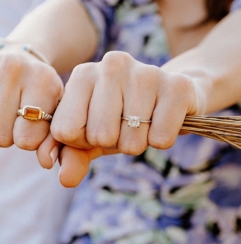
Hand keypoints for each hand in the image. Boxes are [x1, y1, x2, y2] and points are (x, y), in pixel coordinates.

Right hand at [0, 46, 62, 157]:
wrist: (18, 57)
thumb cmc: (38, 93)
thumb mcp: (54, 113)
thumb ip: (54, 141)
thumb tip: (46, 162)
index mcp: (43, 80)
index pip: (27, 139)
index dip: (27, 141)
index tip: (29, 125)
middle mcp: (13, 69)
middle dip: (6, 136)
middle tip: (11, 117)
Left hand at [46, 51, 199, 186]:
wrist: (171, 97)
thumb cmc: (123, 117)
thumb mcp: (91, 135)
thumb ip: (72, 155)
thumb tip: (65, 179)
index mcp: (83, 74)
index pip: (66, 131)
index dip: (83, 141)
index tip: (98, 126)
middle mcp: (111, 65)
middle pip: (99, 136)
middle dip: (113, 142)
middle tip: (125, 125)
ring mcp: (145, 72)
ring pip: (130, 140)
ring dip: (138, 143)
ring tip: (145, 122)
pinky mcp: (177, 86)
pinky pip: (160, 139)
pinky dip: (162, 140)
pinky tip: (163, 120)